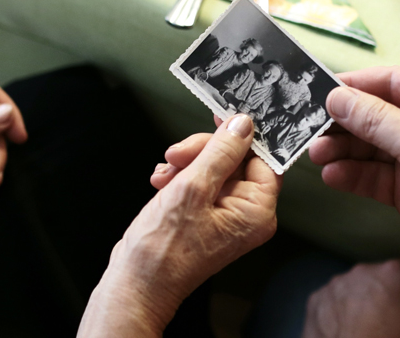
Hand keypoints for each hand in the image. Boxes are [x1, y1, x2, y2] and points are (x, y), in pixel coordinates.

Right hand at [78, 114, 280, 336]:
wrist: (136, 282)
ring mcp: (224, 216)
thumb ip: (220, 152)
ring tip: (164, 174)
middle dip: (202, 152)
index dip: (240, 137)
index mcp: (256, 212)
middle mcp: (246, 214)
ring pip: (212, 167)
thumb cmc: (163, 249)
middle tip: (176, 154)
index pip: (262, 158)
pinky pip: (198, 182)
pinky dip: (179, 177)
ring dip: (186, 163)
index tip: (219, 117)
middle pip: (235, 160)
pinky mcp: (204, 215)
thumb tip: (242, 124)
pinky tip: (162, 182)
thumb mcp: (192, 187)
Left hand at [303, 259, 399, 337]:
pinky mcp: (314, 304)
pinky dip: (341, 313)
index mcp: (395, 273)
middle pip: (383, 277)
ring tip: (370, 332)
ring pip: (356, 288)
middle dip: (390, 295)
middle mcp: (361, 272)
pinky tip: (349, 334)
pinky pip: (334, 302)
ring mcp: (333, 287)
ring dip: (364, 302)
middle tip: (396, 324)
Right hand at [309, 66, 399, 283]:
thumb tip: (338, 98)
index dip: (354, 86)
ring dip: (341, 150)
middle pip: (374, 115)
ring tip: (317, 153)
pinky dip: (351, 175)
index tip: (320, 91)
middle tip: (312, 128)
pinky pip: (372, 177)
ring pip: (369, 147)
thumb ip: (375, 119)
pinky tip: (333, 174)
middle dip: (343, 122)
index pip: (390, 82)